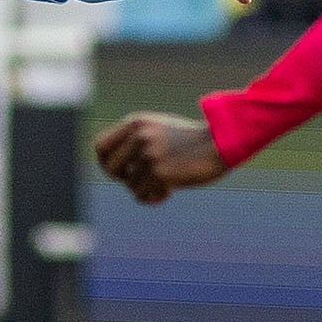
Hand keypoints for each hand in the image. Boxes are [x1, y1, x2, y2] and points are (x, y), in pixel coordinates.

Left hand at [94, 112, 229, 203]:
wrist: (221, 142)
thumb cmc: (193, 139)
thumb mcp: (160, 130)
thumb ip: (136, 140)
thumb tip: (112, 167)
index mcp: (136, 123)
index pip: (100, 146)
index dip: (105, 163)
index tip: (119, 172)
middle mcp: (139, 137)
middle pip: (110, 169)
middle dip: (123, 180)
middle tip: (141, 181)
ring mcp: (149, 155)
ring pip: (131, 186)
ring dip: (146, 189)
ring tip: (166, 184)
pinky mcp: (160, 173)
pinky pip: (144, 195)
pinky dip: (154, 198)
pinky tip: (169, 192)